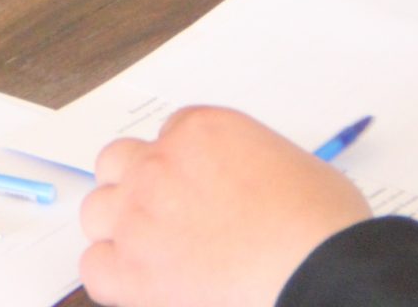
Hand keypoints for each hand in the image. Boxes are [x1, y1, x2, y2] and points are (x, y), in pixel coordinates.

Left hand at [78, 106, 370, 306]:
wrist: (318, 271)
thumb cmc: (322, 228)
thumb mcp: (291, 167)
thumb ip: (249, 166)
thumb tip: (248, 190)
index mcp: (199, 130)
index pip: (165, 139)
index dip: (178, 171)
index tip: (193, 195)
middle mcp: (160, 164)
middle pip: (118, 164)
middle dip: (134, 188)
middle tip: (162, 220)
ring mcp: (141, 214)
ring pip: (97, 210)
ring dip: (118, 229)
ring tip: (149, 256)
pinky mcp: (134, 269)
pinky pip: (95, 266)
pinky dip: (114, 278)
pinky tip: (141, 288)